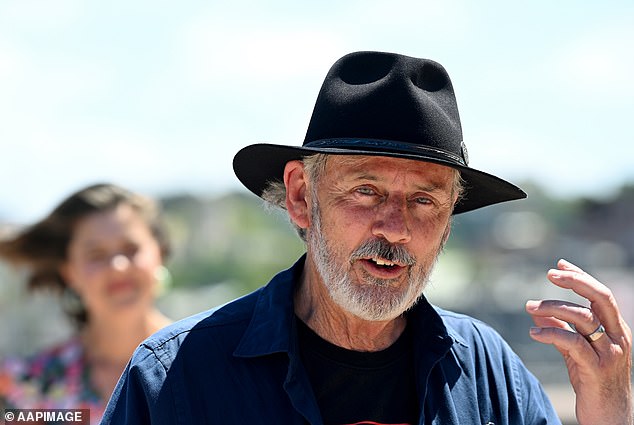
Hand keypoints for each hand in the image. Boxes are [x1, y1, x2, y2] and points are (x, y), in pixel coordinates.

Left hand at [526, 259, 632, 424]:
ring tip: (529, 306)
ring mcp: (609, 353)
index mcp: (615, 329)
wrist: (610, 419)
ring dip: (553, 308)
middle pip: (601, 297)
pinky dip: (550, 333)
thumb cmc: (593, 383)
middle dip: (575, 281)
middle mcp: (617, 337)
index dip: (580, 276)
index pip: (600, 294)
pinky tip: (533, 332)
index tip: (559, 264)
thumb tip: (539, 309)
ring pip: (583, 317)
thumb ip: (562, 329)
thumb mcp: (577, 351)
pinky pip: (572, 343)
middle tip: (549, 273)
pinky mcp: (597, 370)